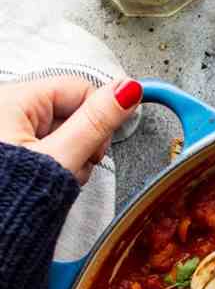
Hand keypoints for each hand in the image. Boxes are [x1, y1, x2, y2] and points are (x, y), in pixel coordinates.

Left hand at [0, 77, 141, 183]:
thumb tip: (128, 88)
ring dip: (71, 156)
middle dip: (83, 142)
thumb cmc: (9, 199)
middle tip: (72, 166)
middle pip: (71, 110)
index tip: (94, 148)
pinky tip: (47, 180)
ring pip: (61, 130)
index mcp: (12, 98)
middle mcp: (4, 106)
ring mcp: (5, 128)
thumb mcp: (61, 157)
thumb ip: (97, 121)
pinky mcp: (8, 147)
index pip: (80, 88)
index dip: (98, 118)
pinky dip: (54, 163)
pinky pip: (45, 144)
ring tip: (57, 177)